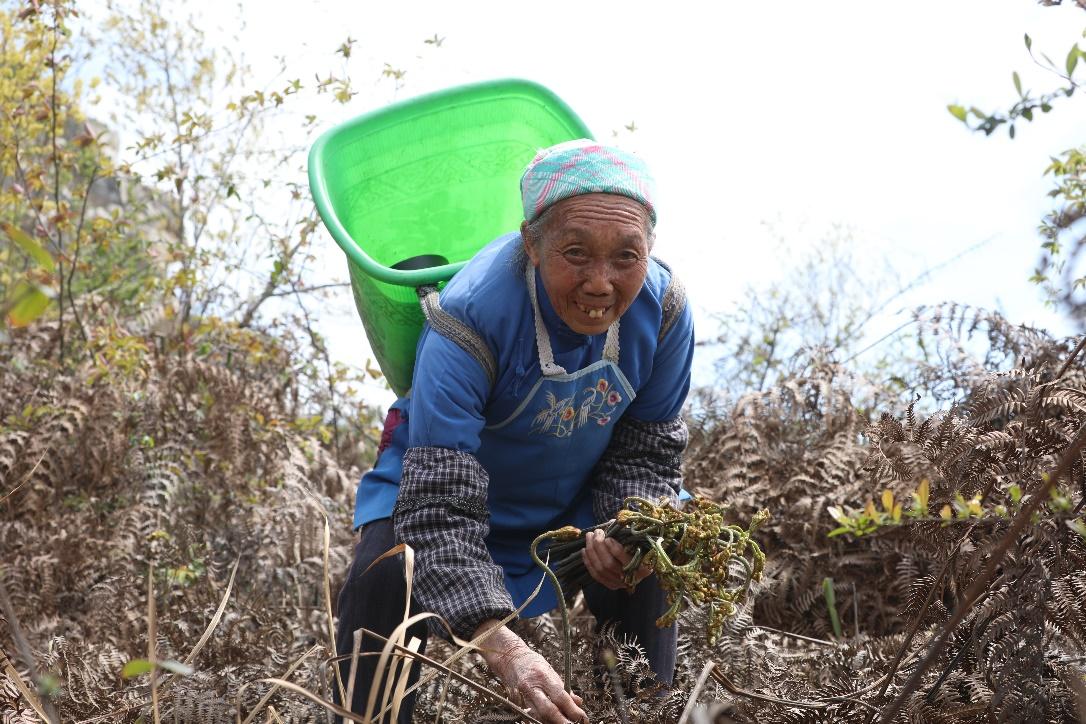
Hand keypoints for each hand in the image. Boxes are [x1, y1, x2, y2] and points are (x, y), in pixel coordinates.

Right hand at [473, 621, 587, 723]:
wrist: (510, 659)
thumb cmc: (533, 664)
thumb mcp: (551, 671)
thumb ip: (564, 688)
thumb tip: (578, 703)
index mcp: (543, 677)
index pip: (560, 697)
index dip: (573, 710)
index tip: (583, 717)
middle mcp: (532, 687)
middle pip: (548, 710)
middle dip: (563, 722)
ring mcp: (523, 697)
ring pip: (539, 717)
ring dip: (553, 723)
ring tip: (565, 723)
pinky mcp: (518, 703)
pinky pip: (532, 717)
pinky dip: (543, 721)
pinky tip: (551, 722)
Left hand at [582, 527, 651, 590]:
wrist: (641, 563)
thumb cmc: (640, 547)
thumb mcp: (638, 540)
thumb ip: (627, 533)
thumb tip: (612, 523)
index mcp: (644, 568)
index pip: (626, 561)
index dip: (615, 550)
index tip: (608, 538)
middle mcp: (632, 579)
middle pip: (609, 564)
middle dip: (599, 547)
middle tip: (596, 532)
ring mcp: (620, 584)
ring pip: (600, 569)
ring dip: (592, 552)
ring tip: (589, 537)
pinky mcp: (611, 585)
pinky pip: (596, 575)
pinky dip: (588, 562)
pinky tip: (585, 550)